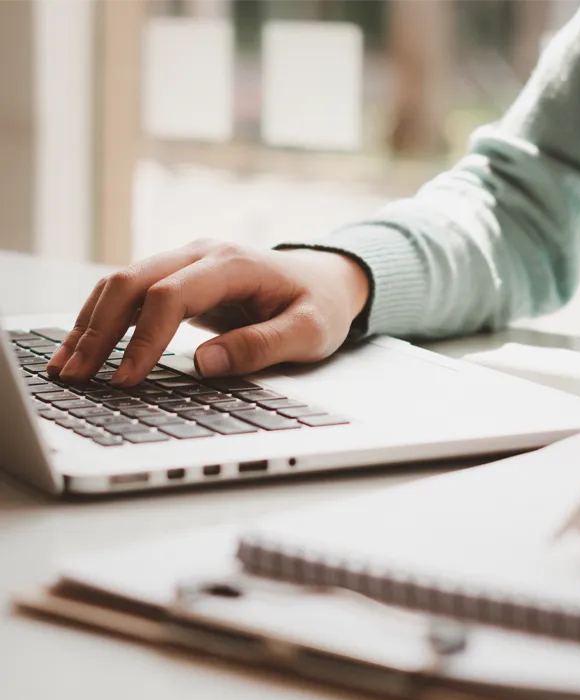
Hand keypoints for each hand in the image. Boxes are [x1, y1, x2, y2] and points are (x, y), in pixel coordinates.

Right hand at [47, 240, 369, 385]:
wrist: (326, 279)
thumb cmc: (319, 305)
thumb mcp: (309, 331)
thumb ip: (261, 345)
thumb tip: (204, 363)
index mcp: (234, 264)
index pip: (172, 295)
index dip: (144, 338)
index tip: (127, 379)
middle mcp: (203, 255)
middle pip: (133, 281)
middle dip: (99, 329)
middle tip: (76, 375)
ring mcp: (189, 262)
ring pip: (123, 283)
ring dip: (92, 322)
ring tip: (67, 365)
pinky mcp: (182, 278)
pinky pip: (133, 293)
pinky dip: (105, 317)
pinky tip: (88, 344)